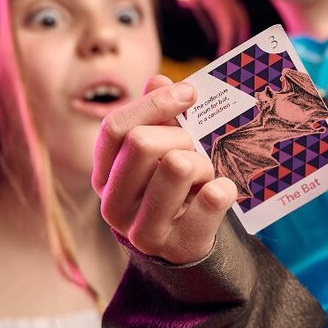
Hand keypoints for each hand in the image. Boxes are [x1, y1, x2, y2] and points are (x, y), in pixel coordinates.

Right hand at [93, 75, 236, 263]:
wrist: (185, 247)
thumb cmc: (170, 188)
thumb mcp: (158, 151)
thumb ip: (155, 115)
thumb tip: (159, 79)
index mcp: (103, 175)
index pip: (115, 127)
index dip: (154, 103)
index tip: (189, 92)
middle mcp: (112, 205)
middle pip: (142, 143)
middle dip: (179, 136)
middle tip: (195, 147)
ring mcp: (142, 232)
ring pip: (177, 166)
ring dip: (202, 162)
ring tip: (204, 174)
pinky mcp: (178, 248)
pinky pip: (212, 199)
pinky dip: (224, 187)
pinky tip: (221, 191)